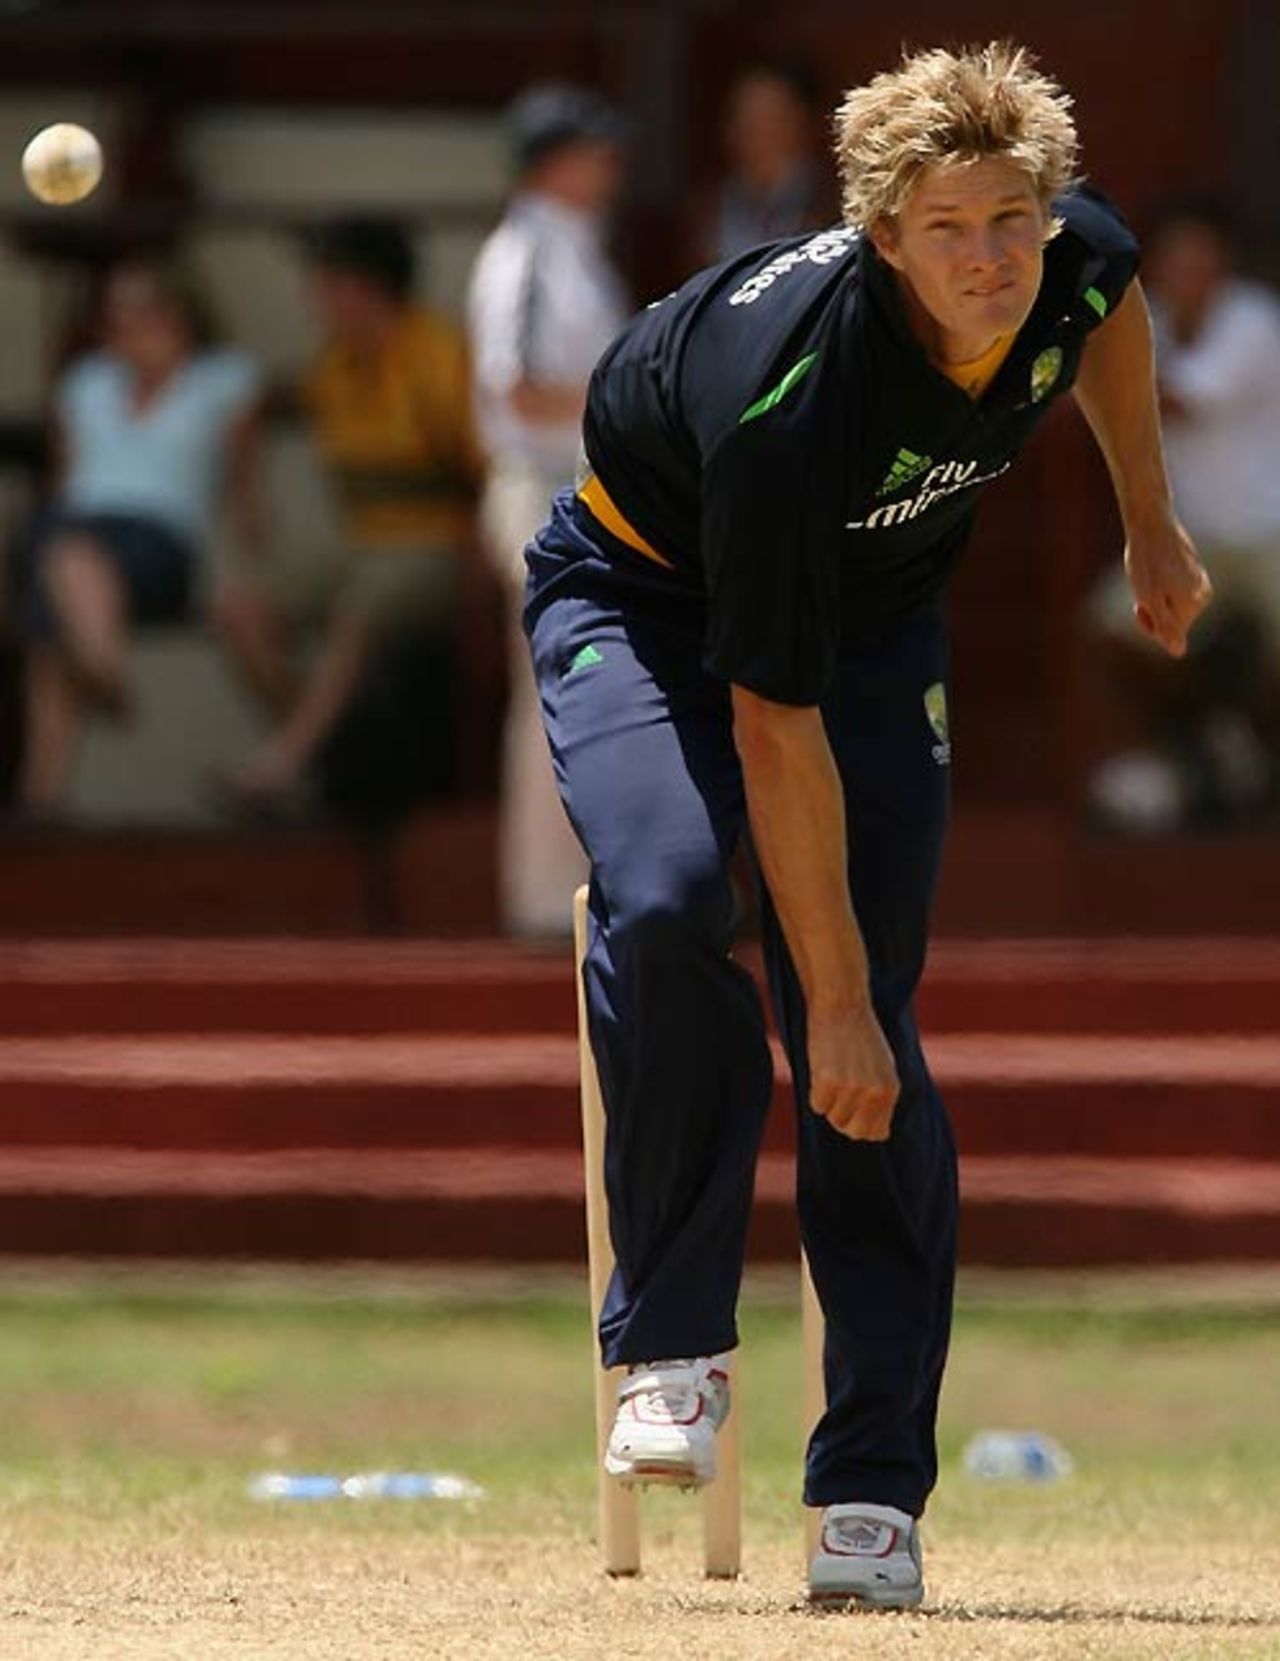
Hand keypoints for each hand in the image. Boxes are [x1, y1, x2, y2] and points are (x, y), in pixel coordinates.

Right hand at [807, 1003, 900, 1141]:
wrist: (842, 1005)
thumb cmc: (860, 1036)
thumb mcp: (882, 1068)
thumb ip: (882, 1101)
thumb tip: (881, 1136)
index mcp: (891, 1089)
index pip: (875, 1133)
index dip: (858, 1123)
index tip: (850, 1106)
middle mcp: (875, 1092)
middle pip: (851, 1130)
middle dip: (841, 1118)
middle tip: (836, 1092)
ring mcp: (852, 1087)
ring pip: (832, 1117)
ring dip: (827, 1100)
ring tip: (832, 1072)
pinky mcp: (829, 1081)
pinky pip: (816, 1105)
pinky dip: (814, 1091)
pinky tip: (821, 1069)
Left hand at [1124, 515, 1211, 657]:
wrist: (1151, 524)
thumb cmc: (1146, 562)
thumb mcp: (1150, 599)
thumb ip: (1165, 626)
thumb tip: (1179, 652)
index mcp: (1194, 605)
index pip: (1168, 634)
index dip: (1148, 623)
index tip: (1138, 606)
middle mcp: (1203, 595)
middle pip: (1172, 620)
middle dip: (1153, 611)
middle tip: (1141, 589)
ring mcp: (1200, 582)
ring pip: (1170, 605)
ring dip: (1154, 597)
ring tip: (1148, 576)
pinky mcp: (1194, 571)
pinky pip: (1172, 591)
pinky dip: (1159, 585)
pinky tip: (1155, 568)